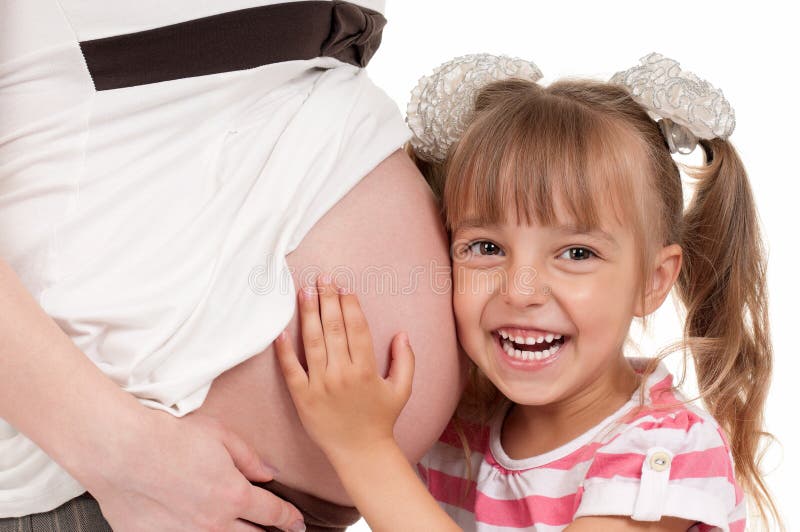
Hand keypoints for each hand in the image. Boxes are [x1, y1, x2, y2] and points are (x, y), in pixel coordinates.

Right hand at [86, 411, 305, 531]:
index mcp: (234, 495)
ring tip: (242, 529)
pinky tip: (199, 527)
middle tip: (273, 530)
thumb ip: (249, 458)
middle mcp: (214, 523)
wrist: (121, 451)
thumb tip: (269, 473)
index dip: (289, 519)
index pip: (273, 513)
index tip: (297, 523)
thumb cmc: (169, 437)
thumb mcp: (220, 436)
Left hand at [274, 274, 414, 460]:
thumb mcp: (402, 389)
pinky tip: (280, 330)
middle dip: (328, 299)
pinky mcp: (302, 398)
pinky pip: (291, 370)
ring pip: (312, 342)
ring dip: (308, 314)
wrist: (360, 453)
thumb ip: (405, 359)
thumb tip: (402, 333)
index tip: (345, 286)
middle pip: (334, 328)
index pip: (357, 327)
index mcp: (366, 369)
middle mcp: (342, 373)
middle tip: (322, 278)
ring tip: (304, 292)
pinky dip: (284, 350)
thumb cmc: (382, 420)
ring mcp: (320, 385)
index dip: (350, 304)